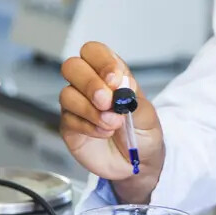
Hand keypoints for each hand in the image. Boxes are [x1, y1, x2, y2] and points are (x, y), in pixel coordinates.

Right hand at [59, 42, 164, 198]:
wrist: (138, 163)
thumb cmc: (143, 133)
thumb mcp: (148, 116)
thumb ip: (135, 99)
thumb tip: (122, 84)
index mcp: (111, 74)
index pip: (94, 51)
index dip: (102, 61)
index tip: (116, 80)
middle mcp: (90, 85)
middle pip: (72, 67)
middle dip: (90, 84)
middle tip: (107, 102)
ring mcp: (77, 105)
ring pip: (67, 94)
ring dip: (92, 110)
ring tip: (113, 124)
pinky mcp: (69, 125)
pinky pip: (69, 119)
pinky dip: (88, 126)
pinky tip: (104, 133)